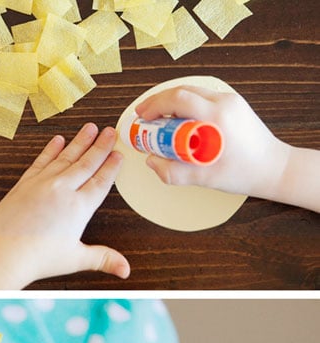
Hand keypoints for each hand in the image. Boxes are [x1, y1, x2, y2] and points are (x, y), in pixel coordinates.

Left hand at [0, 124, 128, 288]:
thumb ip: (103, 259)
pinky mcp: (25, 183)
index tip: (119, 154)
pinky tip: (58, 140)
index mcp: (79, 207)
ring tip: (90, 128)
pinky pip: (42, 161)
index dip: (111, 166)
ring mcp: (43, 183)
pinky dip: (51, 149)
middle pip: (87, 163)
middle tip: (111, 131)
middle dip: (101, 146)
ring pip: (66, 157)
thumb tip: (125, 269)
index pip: (100, 182)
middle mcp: (62, 190)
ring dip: (80, 141)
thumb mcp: (76, 259)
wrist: (4, 252)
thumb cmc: (37, 258)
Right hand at [134, 86, 289, 201]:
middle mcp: (225, 103)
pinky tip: (177, 120)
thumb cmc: (244, 172)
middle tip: (144, 117)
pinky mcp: (232, 104)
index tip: (143, 119)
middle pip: (183, 90)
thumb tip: (151, 161)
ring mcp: (230, 100)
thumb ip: (173, 172)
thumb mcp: (204, 178)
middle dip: (159, 102)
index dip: (155, 106)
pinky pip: (203, 98)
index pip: (179, 99)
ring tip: (157, 120)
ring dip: (171, 103)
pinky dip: (186, 106)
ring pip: (193, 91)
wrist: (272, 167)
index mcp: (218, 118)